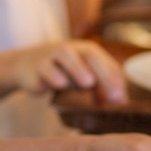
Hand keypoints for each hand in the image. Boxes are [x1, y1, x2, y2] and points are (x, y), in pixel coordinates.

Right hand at [8, 41, 126, 104]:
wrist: (28, 64)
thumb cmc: (64, 71)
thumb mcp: (85, 76)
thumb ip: (104, 86)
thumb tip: (122, 101)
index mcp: (87, 51)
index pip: (106, 63)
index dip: (114, 81)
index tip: (119, 100)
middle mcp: (73, 50)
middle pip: (90, 55)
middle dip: (103, 74)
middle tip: (112, 96)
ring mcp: (53, 56)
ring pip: (65, 55)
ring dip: (77, 68)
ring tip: (87, 83)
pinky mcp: (37, 66)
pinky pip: (45, 69)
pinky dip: (53, 76)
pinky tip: (59, 84)